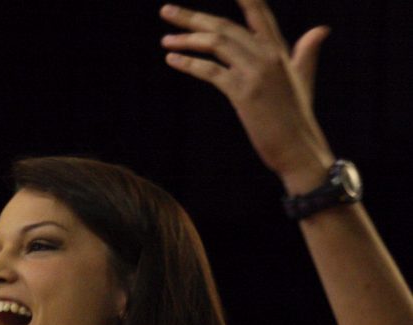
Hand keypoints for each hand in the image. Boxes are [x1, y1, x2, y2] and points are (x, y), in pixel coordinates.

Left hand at [160, 1, 333, 193]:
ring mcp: (256, 72)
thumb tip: (320, 30)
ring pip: (215, 43)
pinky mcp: (244, 92)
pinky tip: (172, 60)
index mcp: (279, 49)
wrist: (298, 148)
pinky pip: (210, 71)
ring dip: (186, 40)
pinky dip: (189, 63)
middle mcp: (268, 55)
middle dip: (192, 17)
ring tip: (166, 40)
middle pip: (224, 25)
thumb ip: (306, 52)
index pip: (258, 12)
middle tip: (166, 10)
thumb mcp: (302, 78)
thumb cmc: (296, 117)